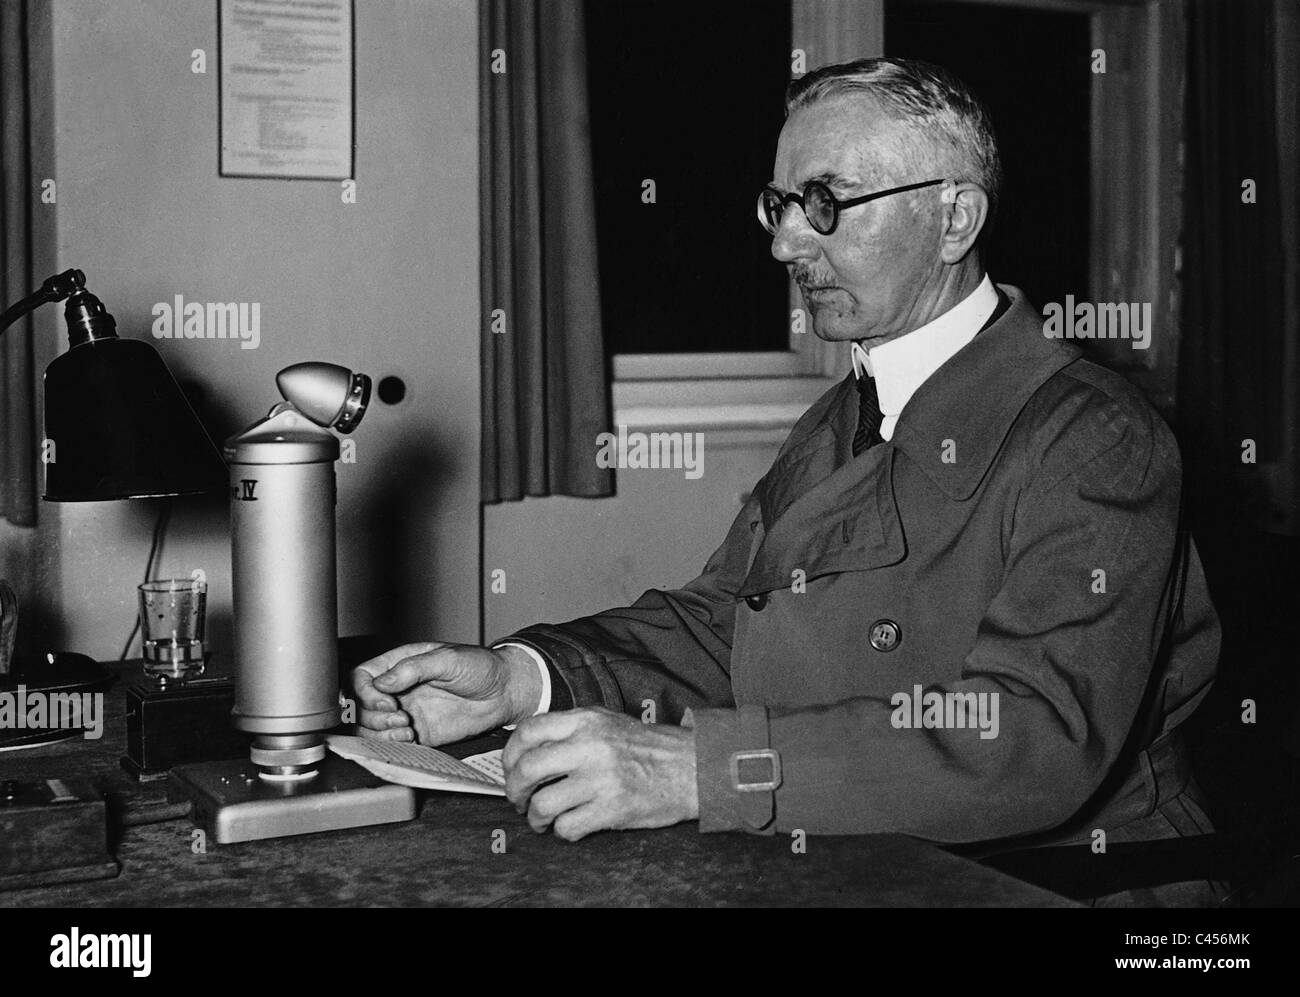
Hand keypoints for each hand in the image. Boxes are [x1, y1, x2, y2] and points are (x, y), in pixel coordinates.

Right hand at [351, 642, 540, 745]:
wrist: (504, 692)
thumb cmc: (480, 667)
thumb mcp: (448, 659)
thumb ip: (413, 668)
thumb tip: (382, 682)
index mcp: (400, 665)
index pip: (362, 678)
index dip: (365, 692)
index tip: (386, 701)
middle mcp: (398, 690)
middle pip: (361, 706)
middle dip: (373, 716)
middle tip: (399, 717)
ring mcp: (406, 712)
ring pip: (371, 728)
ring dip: (380, 733)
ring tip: (405, 730)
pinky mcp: (418, 734)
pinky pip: (392, 744)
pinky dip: (393, 745)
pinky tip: (411, 739)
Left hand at [502, 708, 698, 840]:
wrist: (691, 767)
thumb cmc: (647, 747)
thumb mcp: (607, 722)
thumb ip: (570, 729)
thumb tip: (527, 748)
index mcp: (586, 721)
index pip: (528, 732)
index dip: (510, 754)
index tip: (511, 768)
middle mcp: (590, 746)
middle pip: (526, 769)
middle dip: (514, 791)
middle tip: (518, 799)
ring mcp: (601, 778)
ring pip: (542, 804)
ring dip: (534, 818)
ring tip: (541, 819)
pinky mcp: (612, 808)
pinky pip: (567, 827)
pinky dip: (561, 831)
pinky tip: (568, 826)